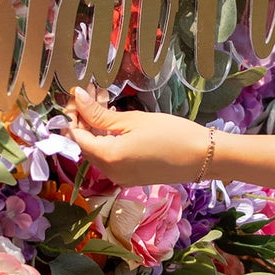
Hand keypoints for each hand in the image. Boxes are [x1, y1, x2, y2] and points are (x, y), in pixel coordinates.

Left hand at [63, 87, 209, 186]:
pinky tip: (115, 125)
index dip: (73, 115)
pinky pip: (110, 159)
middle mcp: (109, 172)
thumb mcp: (133, 120)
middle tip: (91, 96)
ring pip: (97, 152)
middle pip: (85, 145)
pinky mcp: (130, 179)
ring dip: (95, 130)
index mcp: (107, 157)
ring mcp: (119, 178)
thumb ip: (100, 113)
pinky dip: (107, 142)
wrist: (202, 157)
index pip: (76, 136)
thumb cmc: (171, 133)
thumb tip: (78, 98)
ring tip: (104, 105)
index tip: (77, 95)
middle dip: (83, 121)